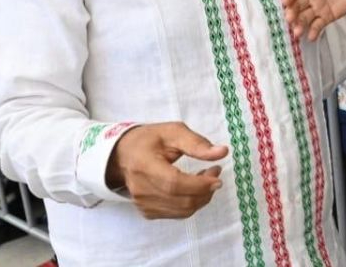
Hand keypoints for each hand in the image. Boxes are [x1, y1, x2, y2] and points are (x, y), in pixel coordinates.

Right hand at [104, 122, 227, 219]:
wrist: (122, 156)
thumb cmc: (149, 141)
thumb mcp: (172, 132)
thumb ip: (197, 143)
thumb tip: (222, 152)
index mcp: (145, 166)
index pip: (174, 183)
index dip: (200, 184)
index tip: (217, 174)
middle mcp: (142, 190)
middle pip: (182, 200)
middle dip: (206, 189)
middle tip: (215, 171)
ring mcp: (143, 204)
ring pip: (183, 211)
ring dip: (202, 197)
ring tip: (206, 178)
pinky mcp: (147, 212)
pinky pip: (177, 214)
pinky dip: (192, 203)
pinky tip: (193, 188)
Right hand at [283, 0, 345, 40]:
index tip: (285, 1)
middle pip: (297, 6)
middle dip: (292, 12)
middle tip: (289, 19)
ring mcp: (317, 8)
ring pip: (305, 17)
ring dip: (299, 24)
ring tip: (297, 33)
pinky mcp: (325, 17)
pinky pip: (317, 25)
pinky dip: (314, 31)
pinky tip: (311, 37)